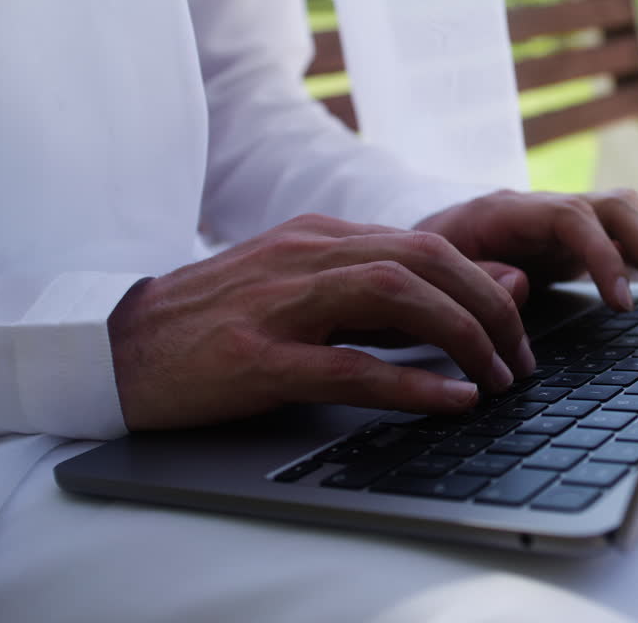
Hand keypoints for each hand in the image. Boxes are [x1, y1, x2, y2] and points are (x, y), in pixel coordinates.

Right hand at [108, 215, 534, 430]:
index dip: (485, 283)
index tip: (516, 327)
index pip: (426, 244)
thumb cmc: (225, 322)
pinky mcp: (255, 357)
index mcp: (320, 236)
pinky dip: (412, 382)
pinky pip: (350, 364)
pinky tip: (453, 400)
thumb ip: (392, 292)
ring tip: (497, 378)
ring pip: (395, 295)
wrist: (118, 345)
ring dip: (461, 336)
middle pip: (424, 259)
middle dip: (488, 306)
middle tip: (519, 357)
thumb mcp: (313, 294)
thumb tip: (492, 289)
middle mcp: (306, 255)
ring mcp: (279, 303)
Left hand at [415, 189, 637, 320]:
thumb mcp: (435, 270)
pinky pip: (633, 242)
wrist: (425, 244)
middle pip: (621, 208)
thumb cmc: (429, 262)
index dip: (604, 256)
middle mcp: (550, 207)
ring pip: (635, 220)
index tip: (621, 304)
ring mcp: (572, 221)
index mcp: (511, 210)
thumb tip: (522, 280)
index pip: (574, 217)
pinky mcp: (585, 241)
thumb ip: (474, 276)